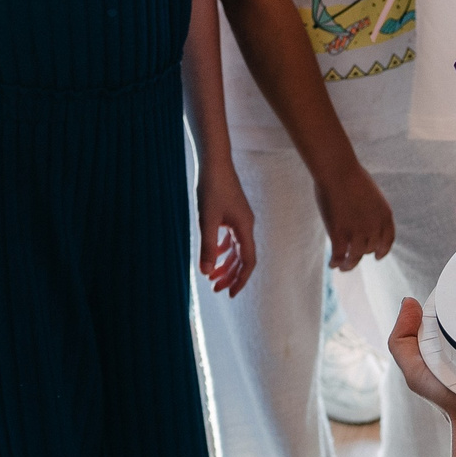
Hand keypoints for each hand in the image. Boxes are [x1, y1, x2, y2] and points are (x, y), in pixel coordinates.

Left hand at [198, 158, 256, 297]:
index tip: (229, 293)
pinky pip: (232, 238)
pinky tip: (213, 255)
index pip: (248, 260)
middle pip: (243, 257)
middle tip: (215, 289)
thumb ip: (208, 247)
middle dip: (231, 275)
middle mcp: (246, 225)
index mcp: (244, 227)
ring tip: (212, 276)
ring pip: (237, 249)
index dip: (241, 279)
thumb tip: (207, 272)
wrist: (215, 163)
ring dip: (226, 264)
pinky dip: (224, 250)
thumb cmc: (211, 188)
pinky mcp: (233, 213)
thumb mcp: (207, 220)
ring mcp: (240, 219)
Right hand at [315, 160, 396, 270]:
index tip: (376, 256)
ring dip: (348, 265)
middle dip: (361, 253)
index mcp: (385, 215)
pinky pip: (339, 256)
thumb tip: (365, 221)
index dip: (382, 250)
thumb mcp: (371, 195)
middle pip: (369, 249)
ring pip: (354, 257)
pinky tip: (332, 264)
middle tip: (351, 257)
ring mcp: (357, 232)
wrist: (339, 171)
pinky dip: (335, 262)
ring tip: (342, 267)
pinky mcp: (339, 235)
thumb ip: (372, 211)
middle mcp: (374, 227)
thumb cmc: (352, 178)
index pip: (388, 240)